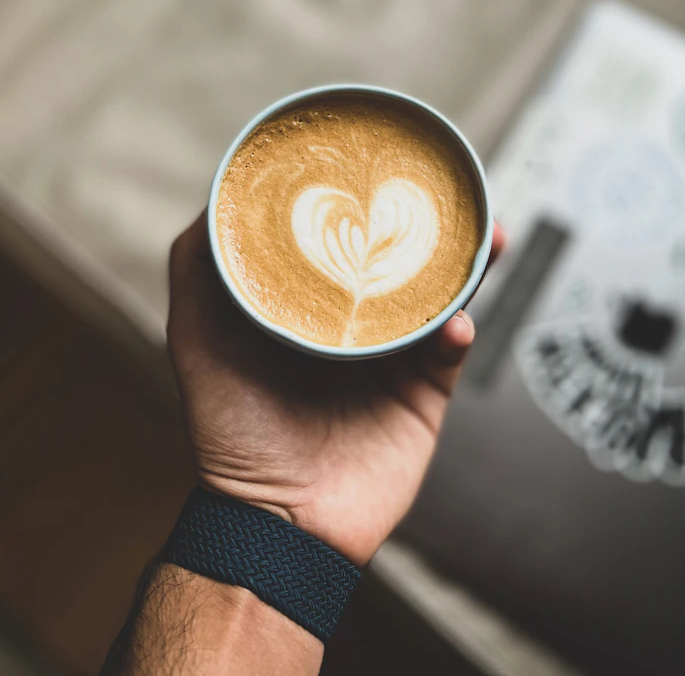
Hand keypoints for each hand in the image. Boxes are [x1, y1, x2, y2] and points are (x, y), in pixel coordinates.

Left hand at [167, 213, 503, 566]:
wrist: (278, 521)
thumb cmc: (231, 429)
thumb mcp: (197, 337)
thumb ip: (197, 270)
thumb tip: (214, 199)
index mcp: (311, 306)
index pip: (346, 241)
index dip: (367, 202)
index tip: (381, 162)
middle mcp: (355, 325)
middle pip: (403, 261)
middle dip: (433, 225)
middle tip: (453, 191)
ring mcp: (392, 360)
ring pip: (441, 297)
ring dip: (470, 265)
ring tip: (488, 233)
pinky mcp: (423, 397)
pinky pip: (451, 353)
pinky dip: (458, 331)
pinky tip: (455, 319)